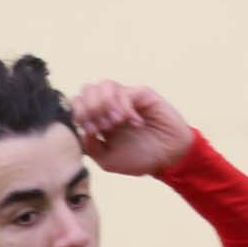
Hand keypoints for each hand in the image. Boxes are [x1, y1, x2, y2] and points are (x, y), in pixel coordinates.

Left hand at [71, 81, 195, 177]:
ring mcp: (125, 97)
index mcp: (99, 118)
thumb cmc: (141, 159)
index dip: (79, 114)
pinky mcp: (141, 94)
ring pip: (103, 85)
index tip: (94, 132)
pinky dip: (125, 107)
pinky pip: (125, 92)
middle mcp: (110, 105)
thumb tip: (82, 129)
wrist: (170, 158)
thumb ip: (91, 147)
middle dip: (90, 109)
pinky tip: (135, 122)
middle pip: (86, 90)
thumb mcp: (108, 161)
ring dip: (105, 104)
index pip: (77, 103)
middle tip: (104, 127)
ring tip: (116, 122)